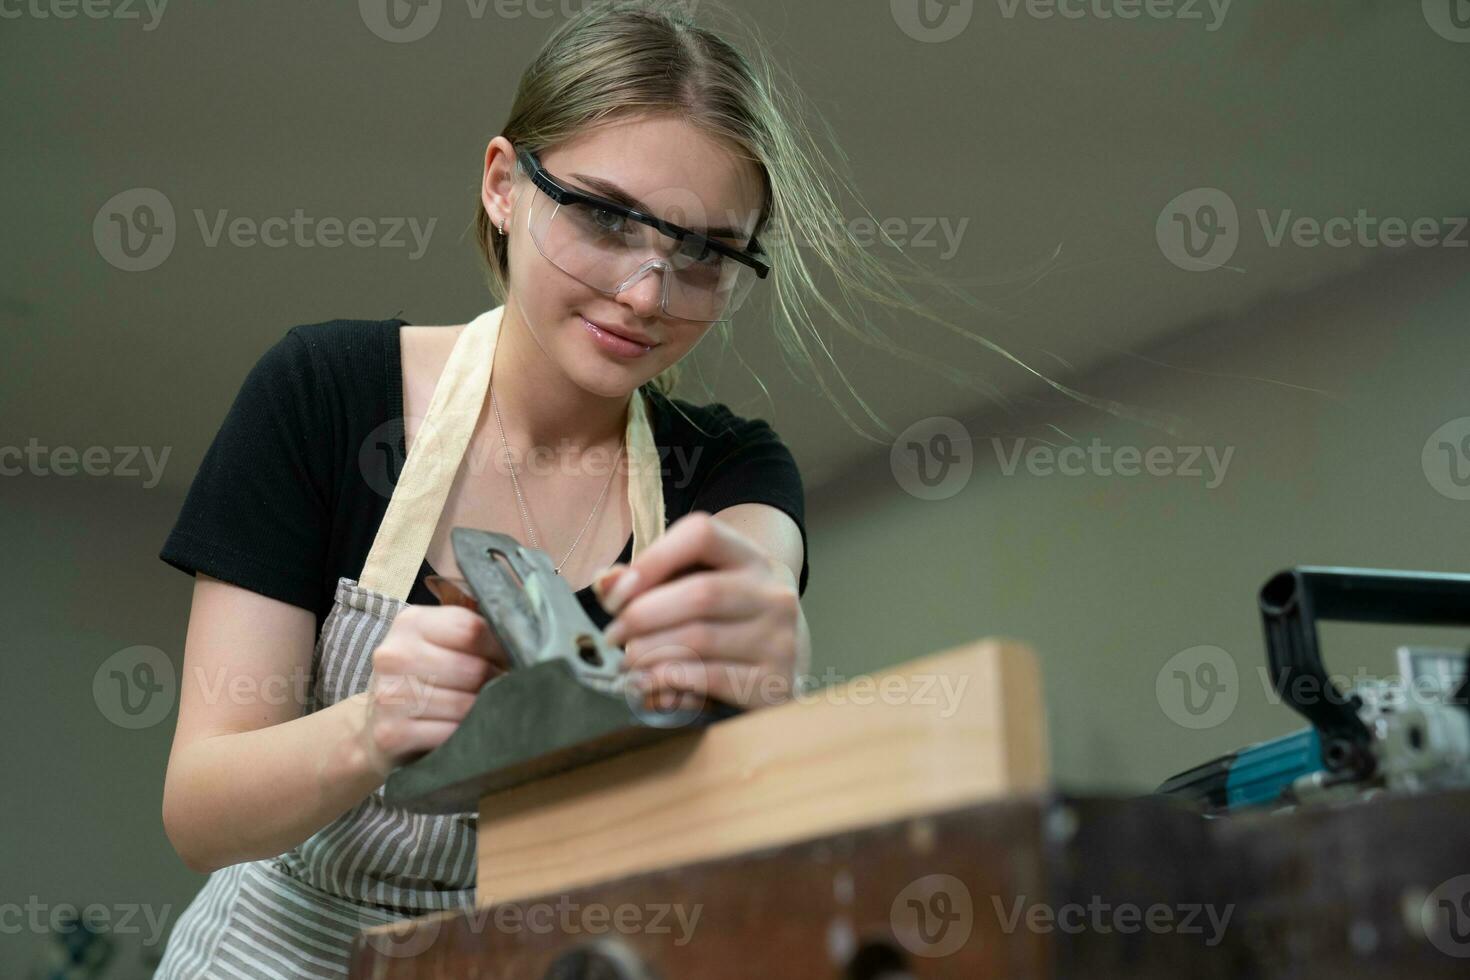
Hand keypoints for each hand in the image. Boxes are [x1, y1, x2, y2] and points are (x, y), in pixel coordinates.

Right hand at [357, 603, 509, 777]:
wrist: (375, 727)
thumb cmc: (421, 681)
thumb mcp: (438, 645)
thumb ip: (474, 636)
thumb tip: (527, 644)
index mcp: (410, 622)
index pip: (471, 628)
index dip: (499, 647)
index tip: (508, 660)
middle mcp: (394, 655)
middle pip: (472, 668)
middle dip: (494, 683)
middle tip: (496, 691)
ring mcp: (390, 695)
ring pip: (465, 705)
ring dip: (481, 712)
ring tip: (479, 711)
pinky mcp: (391, 733)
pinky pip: (450, 734)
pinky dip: (463, 735)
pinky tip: (460, 732)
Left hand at [595, 511, 803, 712]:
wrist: (783, 664)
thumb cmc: (724, 621)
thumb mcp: (694, 589)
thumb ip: (647, 583)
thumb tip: (606, 583)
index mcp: (750, 558)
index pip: (702, 534)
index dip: (652, 560)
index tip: (616, 596)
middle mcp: (773, 593)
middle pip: (700, 593)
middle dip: (642, 616)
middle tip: (612, 637)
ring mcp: (779, 639)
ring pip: (700, 639)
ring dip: (648, 652)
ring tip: (626, 661)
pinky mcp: (775, 680)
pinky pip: (709, 677)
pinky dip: (668, 680)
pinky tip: (647, 683)